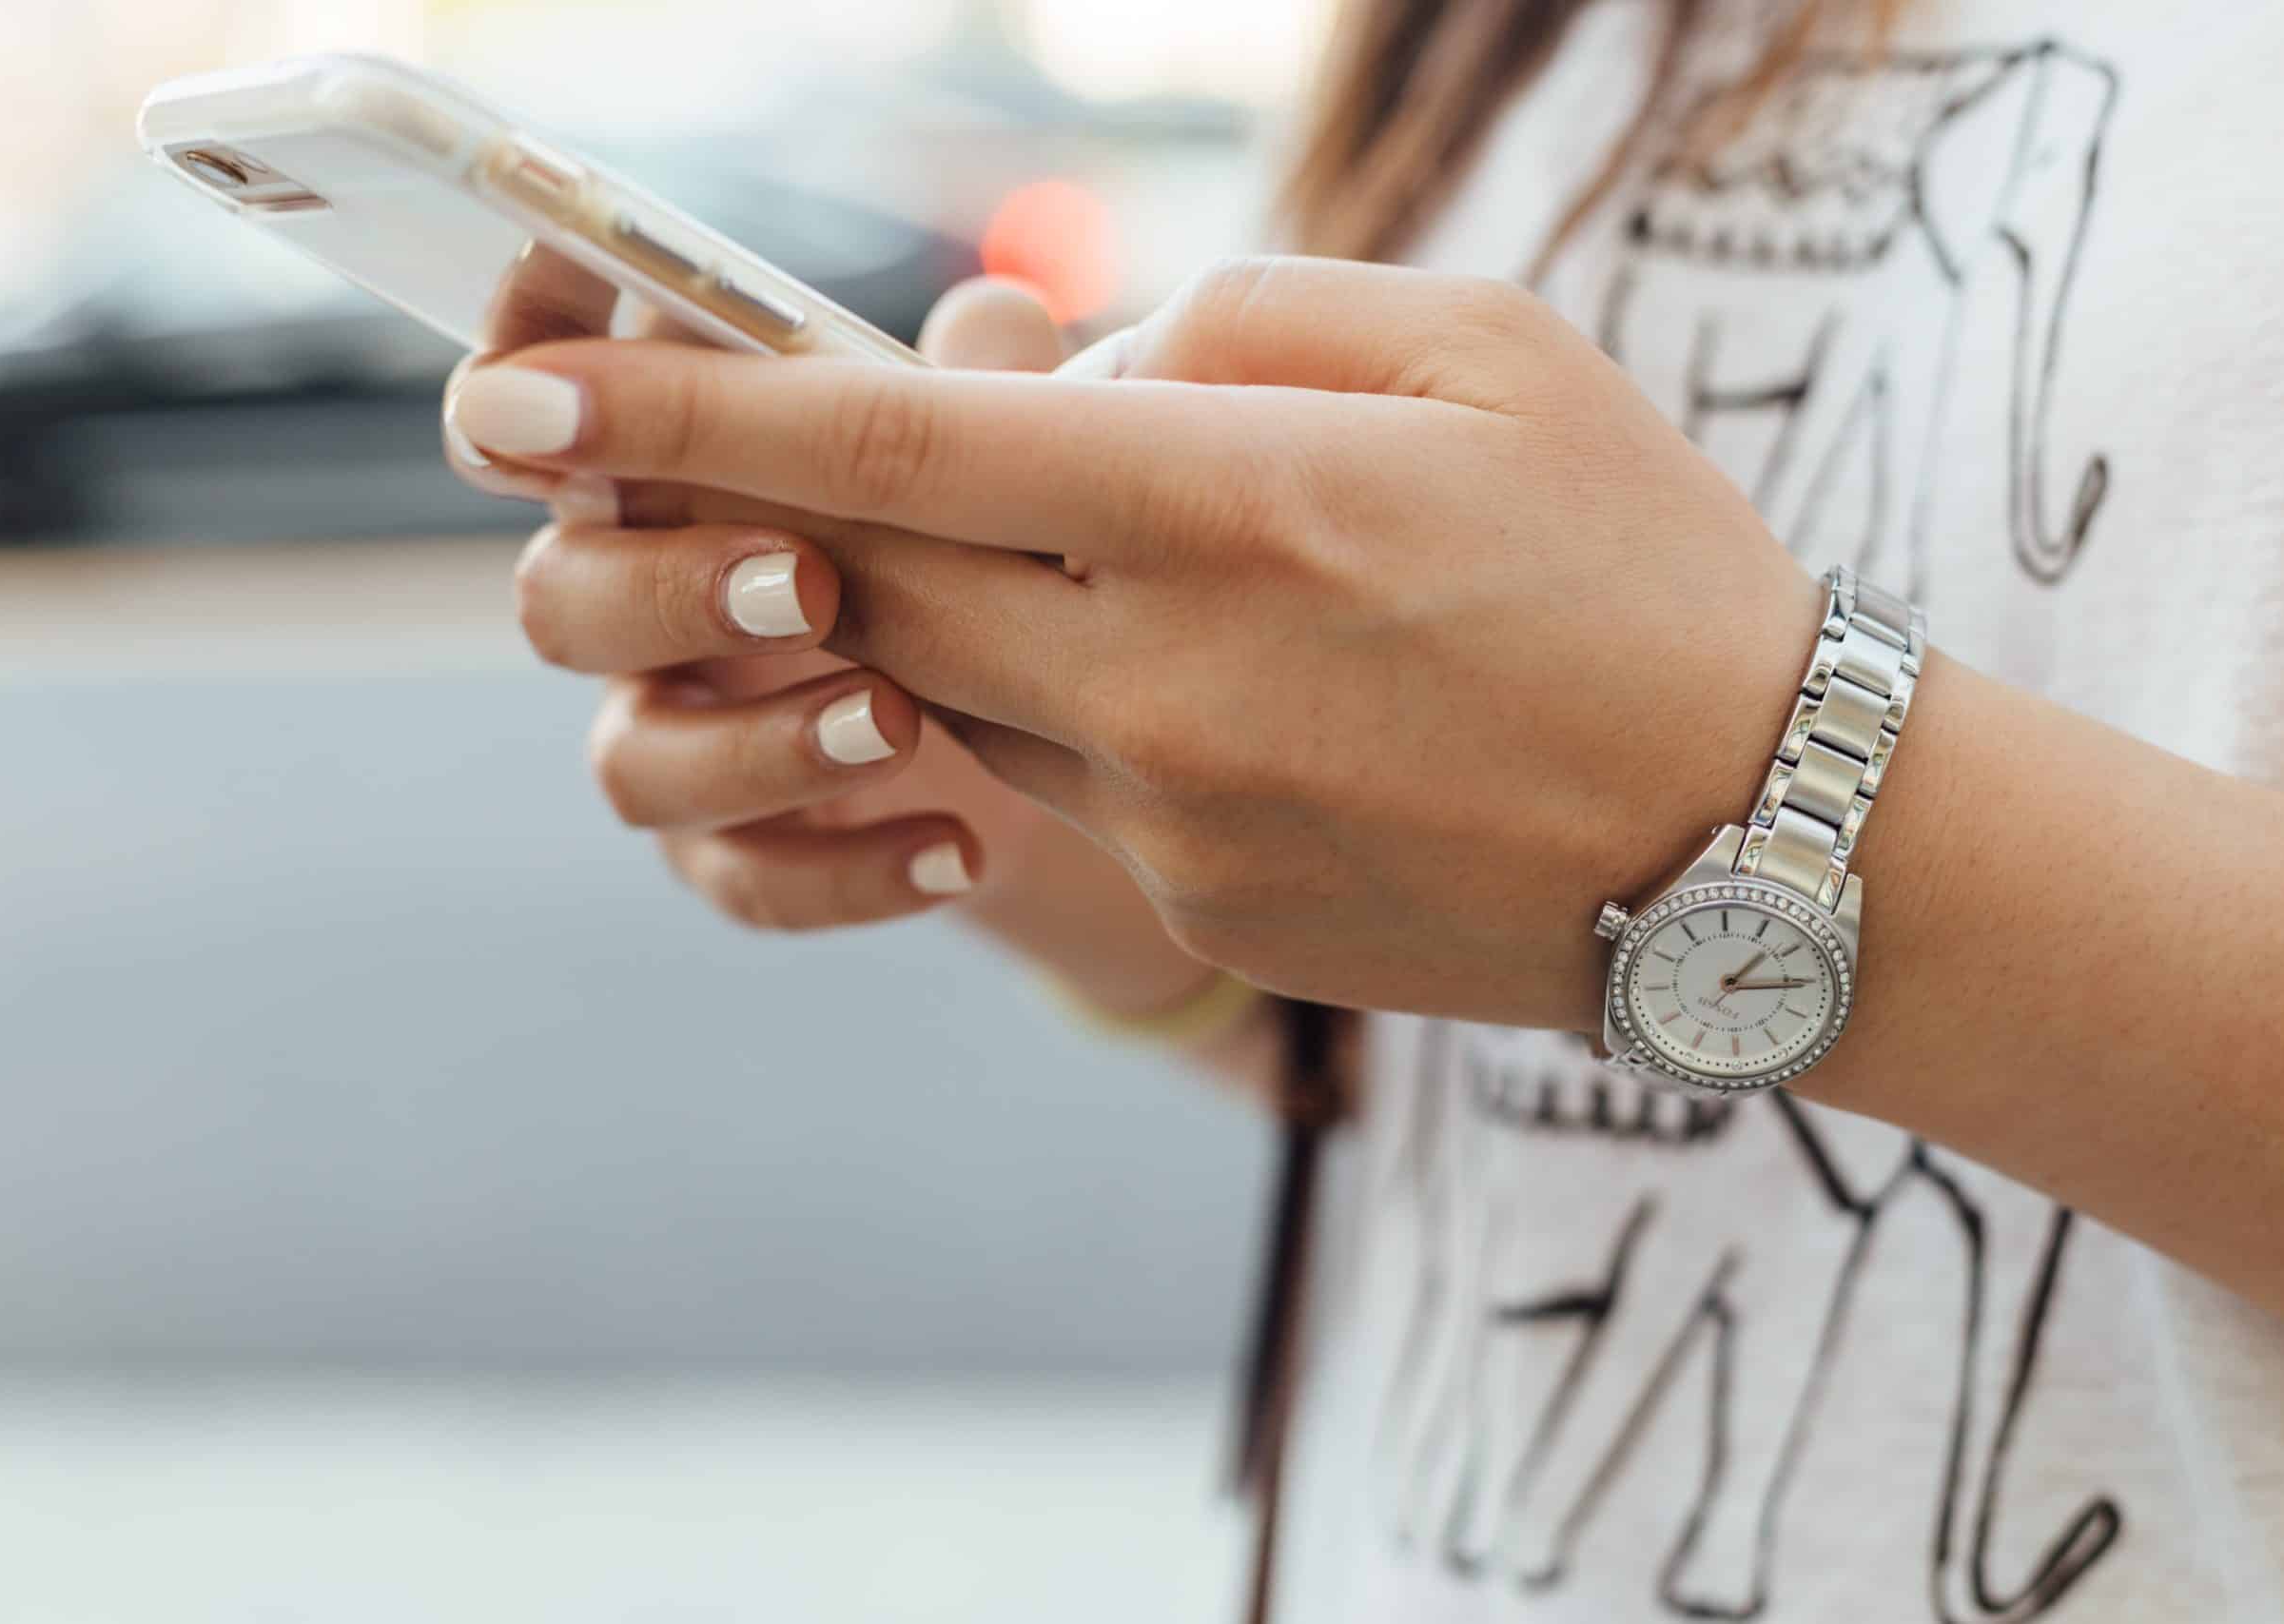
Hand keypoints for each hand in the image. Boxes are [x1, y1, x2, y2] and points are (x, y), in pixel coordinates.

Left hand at [444, 257, 1826, 1026]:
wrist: (1769, 847)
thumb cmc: (1646, 561)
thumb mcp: (1484, 347)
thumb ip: (1237, 318)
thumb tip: (1055, 363)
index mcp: (1234, 502)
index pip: (889, 446)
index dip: (682, 414)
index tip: (513, 401)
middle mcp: (1168, 675)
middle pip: (872, 580)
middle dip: (791, 512)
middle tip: (767, 460)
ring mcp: (1175, 818)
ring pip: (962, 685)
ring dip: (975, 604)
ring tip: (1152, 557)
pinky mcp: (1201, 908)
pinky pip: (1072, 783)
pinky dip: (1096, 704)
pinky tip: (1258, 689)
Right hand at [449, 276, 1065, 927]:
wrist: (1054, 727)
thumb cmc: (982, 534)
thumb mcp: (997, 450)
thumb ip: (979, 383)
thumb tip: (998, 316)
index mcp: (664, 465)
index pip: (541, 404)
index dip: (521, 369)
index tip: (558, 361)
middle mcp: (637, 595)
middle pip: (559, 598)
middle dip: (670, 588)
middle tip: (810, 581)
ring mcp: (677, 731)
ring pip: (632, 763)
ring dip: (756, 744)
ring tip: (899, 722)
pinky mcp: (736, 848)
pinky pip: (743, 880)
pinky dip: (848, 871)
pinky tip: (960, 848)